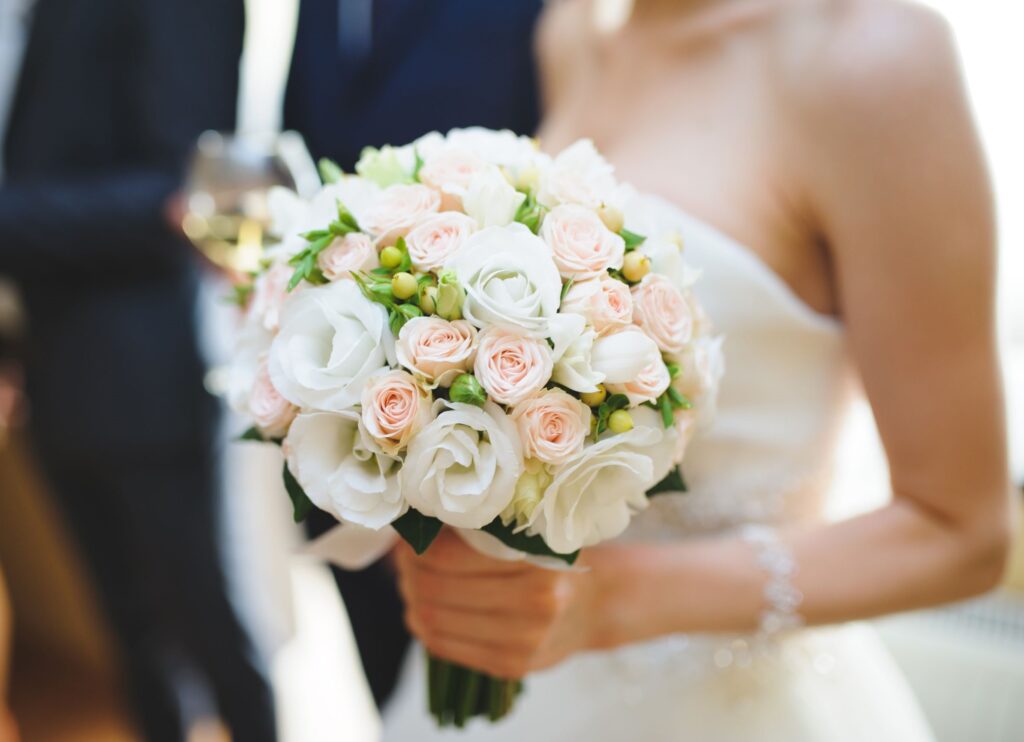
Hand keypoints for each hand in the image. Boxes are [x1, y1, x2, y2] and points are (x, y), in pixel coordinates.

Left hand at [395, 529, 598, 678]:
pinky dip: (425, 627)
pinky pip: (446, 647)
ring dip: (412, 598)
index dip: (418, 546)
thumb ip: (484, 529)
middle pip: (437, 590)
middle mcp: (534, 604)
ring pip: (435, 620)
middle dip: (410, 571)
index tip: (412, 532)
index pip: (449, 557)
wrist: (593, 606)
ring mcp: (523, 641)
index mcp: (537, 560)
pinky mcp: (511, 666)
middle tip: (406, 557)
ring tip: (412, 581)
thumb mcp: (529, 531)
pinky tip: (424, 610)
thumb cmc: (552, 558)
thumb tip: (419, 519)